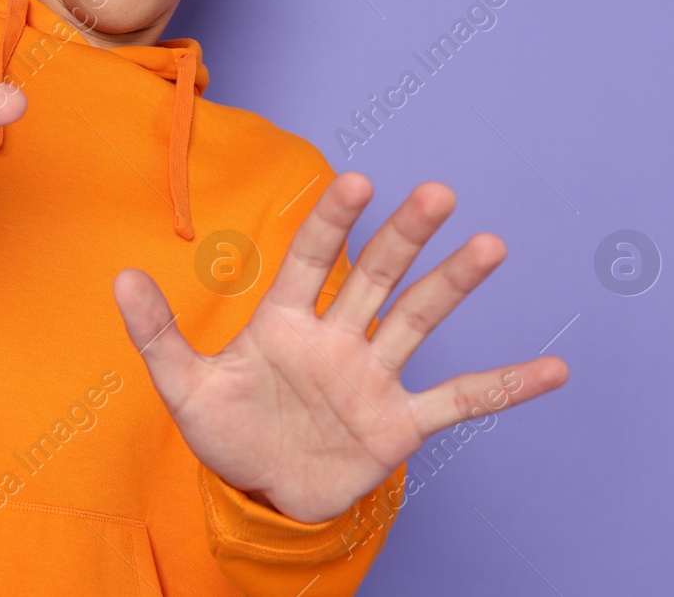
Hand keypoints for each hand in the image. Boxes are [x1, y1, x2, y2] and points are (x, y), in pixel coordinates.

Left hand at [113, 173, 568, 522]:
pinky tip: (555, 369)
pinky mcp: (399, 422)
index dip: (332, 224)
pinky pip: (460, 401)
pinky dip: (507, 387)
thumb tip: (119, 276)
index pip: (312, 260)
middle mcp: (337, 338)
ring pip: (420, 322)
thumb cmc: (225, 428)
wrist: (259, 492)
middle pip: (376, 277)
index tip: (355, 182)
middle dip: (403, 237)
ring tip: (492, 245)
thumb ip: (155, 332)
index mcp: (286, 320)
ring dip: (455, 285)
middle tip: (436, 192)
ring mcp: (373, 377)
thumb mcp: (181, 386)